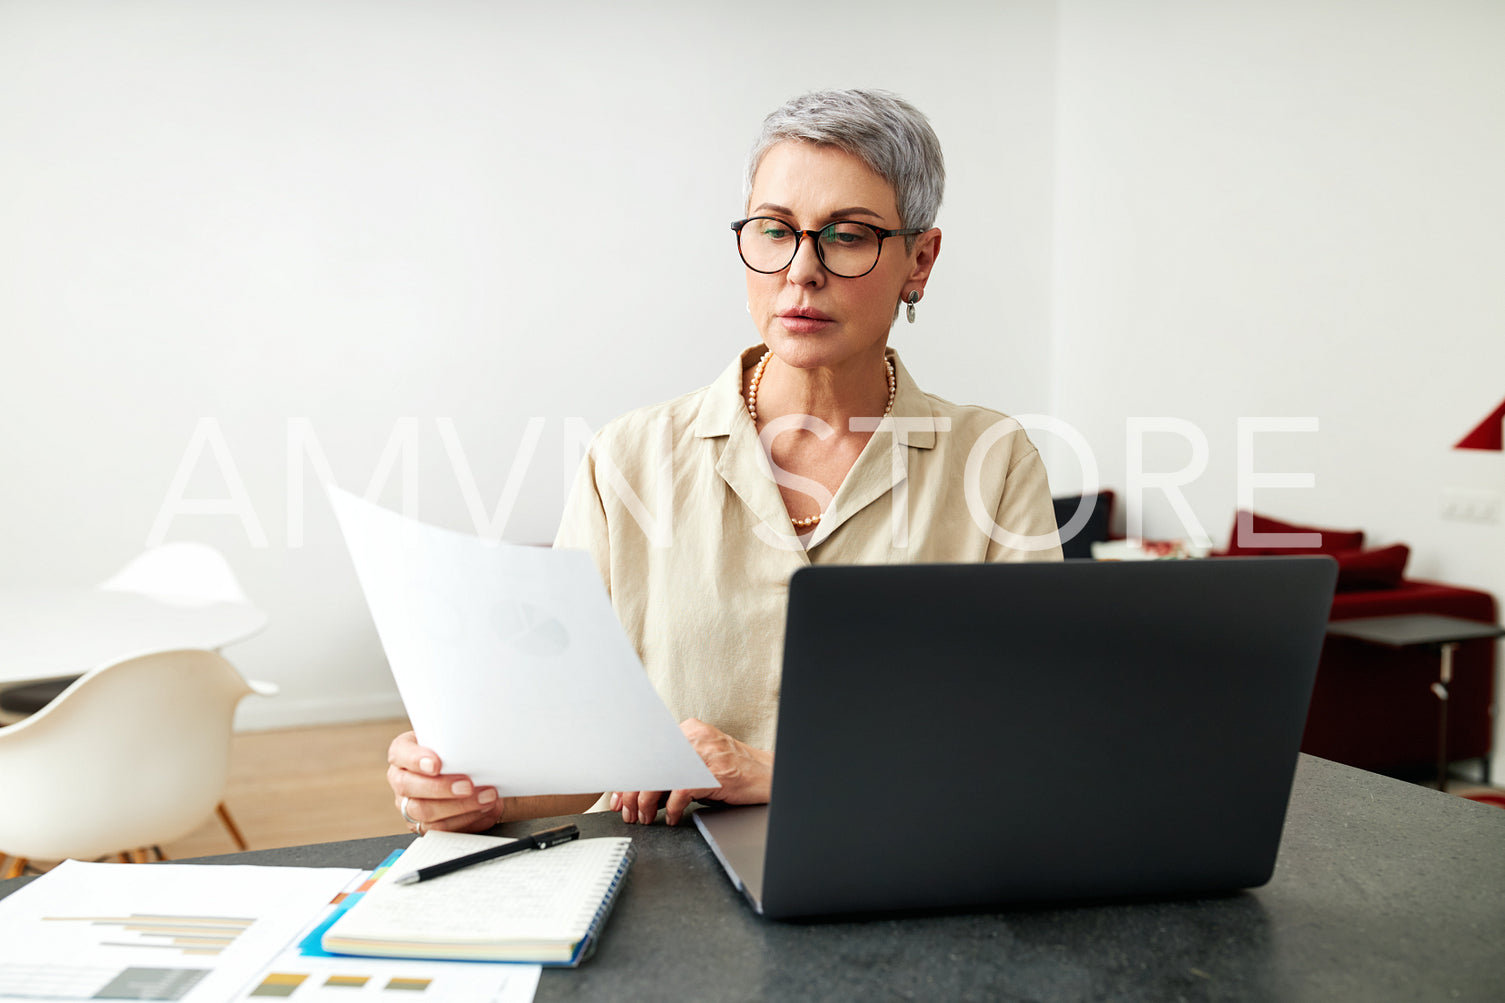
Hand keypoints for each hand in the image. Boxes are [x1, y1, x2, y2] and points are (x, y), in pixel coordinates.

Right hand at [386, 731, 501, 833]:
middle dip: (442, 787)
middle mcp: (402, 780)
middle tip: (468, 785)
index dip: (416, 760)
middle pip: (409, 786)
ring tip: (485, 797)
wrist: (469, 776)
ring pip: (424, 811)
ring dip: (460, 806)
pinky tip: (482, 809)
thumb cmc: (456, 755)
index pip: (400, 754)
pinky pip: (440, 828)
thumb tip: (476, 746)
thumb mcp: (453, 743)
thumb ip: (456, 744)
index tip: (437, 764)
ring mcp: (409, 805)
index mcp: (402, 753)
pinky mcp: (424, 825)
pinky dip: (465, 819)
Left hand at [611, 718, 772, 826]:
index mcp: (688, 730)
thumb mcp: (701, 763)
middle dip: (632, 792)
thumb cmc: (734, 772)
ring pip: (660, 778)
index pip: (648, 751)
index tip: (618, 795)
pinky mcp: (713, 773)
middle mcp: (694, 737)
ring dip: (646, 804)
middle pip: (650, 764)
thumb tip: (642, 793)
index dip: (630, 776)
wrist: (768, 776)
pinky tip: (670, 819)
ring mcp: (704, 754)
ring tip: (644, 818)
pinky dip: (671, 810)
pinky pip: (680, 793)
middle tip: (626, 812)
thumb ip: (674, 770)